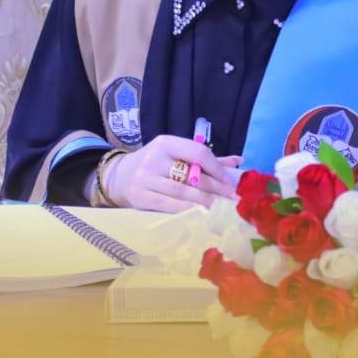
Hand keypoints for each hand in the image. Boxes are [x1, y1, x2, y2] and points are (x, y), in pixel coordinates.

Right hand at [104, 134, 239, 211]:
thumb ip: (204, 158)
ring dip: (207, 202)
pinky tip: (202, 214)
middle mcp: (154, 159)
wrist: (119, 177)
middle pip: (193, 176)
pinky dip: (190, 211)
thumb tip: (238, 161)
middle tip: (232, 199)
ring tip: (221, 208)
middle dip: (217, 189)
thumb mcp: (174, 154)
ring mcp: (145, 179)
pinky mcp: (141, 197)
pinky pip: (171, 206)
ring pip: (184, 193)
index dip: (217, 168)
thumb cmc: (155, 165)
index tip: (230, 182)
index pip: (198, 152)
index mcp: (165, 143)